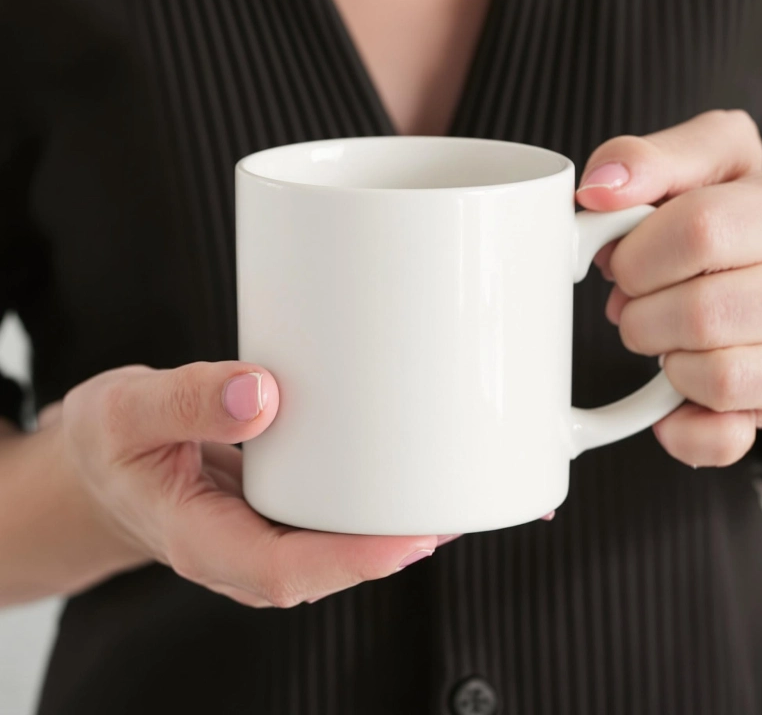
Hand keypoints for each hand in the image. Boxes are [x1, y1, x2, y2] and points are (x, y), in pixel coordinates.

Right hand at [45, 362, 440, 606]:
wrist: (103, 462)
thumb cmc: (111, 442)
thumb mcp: (126, 410)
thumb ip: (186, 400)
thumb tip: (261, 395)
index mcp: (198, 539)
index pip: (282, 573)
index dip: (351, 562)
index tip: (412, 537)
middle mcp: (238, 549)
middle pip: (325, 568)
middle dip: (392, 548)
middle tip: (451, 505)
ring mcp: (258, 532)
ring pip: (332, 548)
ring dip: (389, 530)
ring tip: (445, 492)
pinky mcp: (272, 509)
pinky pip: (324, 520)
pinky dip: (365, 507)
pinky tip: (401, 477)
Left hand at [576, 110, 761, 472]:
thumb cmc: (734, 213)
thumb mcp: (706, 161)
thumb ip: (650, 158)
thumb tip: (600, 189)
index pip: (701, 231)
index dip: (638, 254)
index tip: (625, 260)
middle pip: (703, 313)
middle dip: (642, 310)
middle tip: (640, 300)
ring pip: (716, 377)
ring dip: (665, 358)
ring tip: (667, 335)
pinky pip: (726, 437)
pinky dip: (682, 425)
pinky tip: (671, 397)